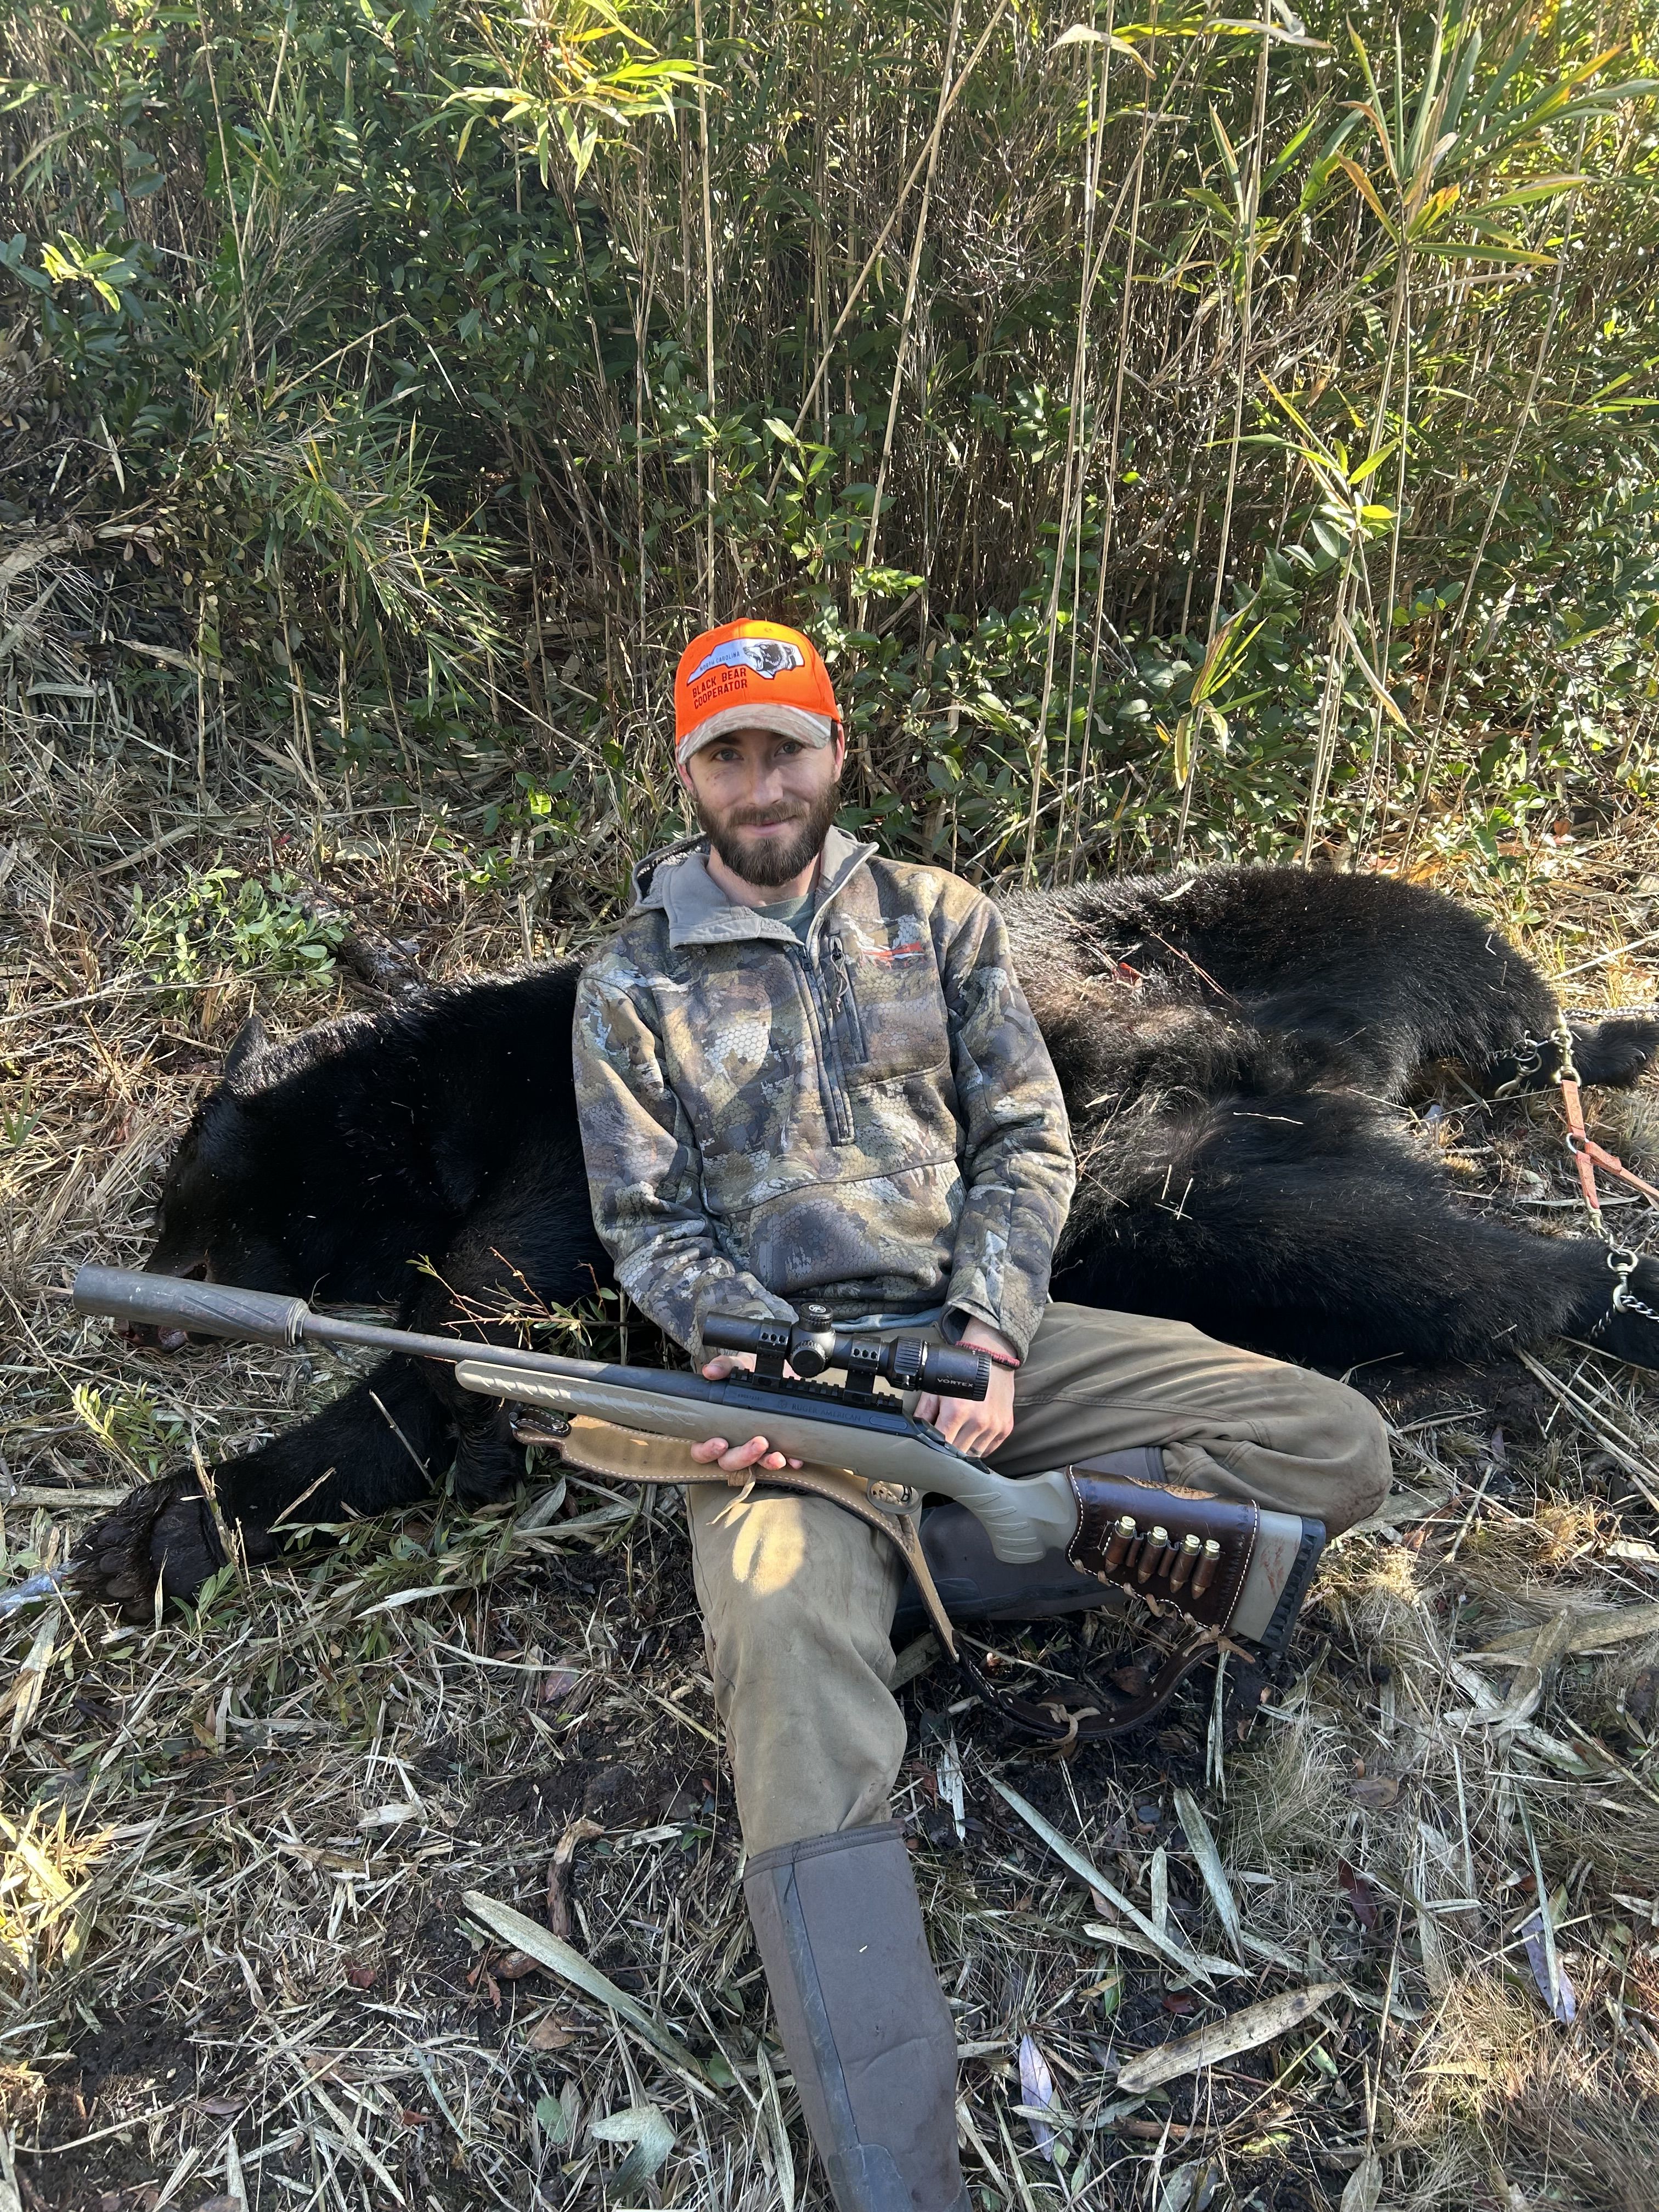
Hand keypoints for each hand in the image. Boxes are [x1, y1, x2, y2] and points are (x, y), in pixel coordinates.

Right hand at [691, 1351, 804, 1472]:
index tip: (720, 1443)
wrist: (776, 1373)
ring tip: (776, 1455)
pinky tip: (794, 1460)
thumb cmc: (749, 1374)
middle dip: (743, 1456)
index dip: (707, 1451)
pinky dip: (788, 1462)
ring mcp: (754, 1449)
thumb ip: (724, 1366)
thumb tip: (711, 1370)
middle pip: (729, 1462)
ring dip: (765, 1462)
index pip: (702, 1450)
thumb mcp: (737, 1366)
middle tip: (758, 1442)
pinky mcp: (774, 1448)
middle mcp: (733, 1443)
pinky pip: (781, 1462)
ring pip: (754, 1465)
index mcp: (715, 1428)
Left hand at [912, 1322, 1018, 1457]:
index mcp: (957, 1411)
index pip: (941, 1444)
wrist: (992, 1358)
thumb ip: (924, 1413)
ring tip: (959, 1437)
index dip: (933, 1448)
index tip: (930, 1446)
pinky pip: (989, 1450)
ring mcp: (994, 1426)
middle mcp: (978, 1421)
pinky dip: (980, 1447)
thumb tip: (915, 1432)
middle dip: (948, 1451)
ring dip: (964, 1450)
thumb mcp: (936, 1389)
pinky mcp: (1005, 1427)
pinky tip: (973, 1436)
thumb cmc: (961, 1372)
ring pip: (974, 1455)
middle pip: (957, 1454)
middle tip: (944, 1441)